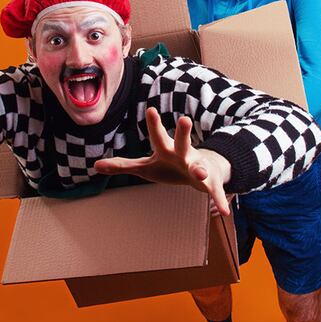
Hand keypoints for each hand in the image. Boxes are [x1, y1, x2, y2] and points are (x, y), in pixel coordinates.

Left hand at [94, 107, 232, 214]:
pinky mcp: (210, 183)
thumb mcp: (145, 167)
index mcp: (167, 150)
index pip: (158, 136)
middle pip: (182, 143)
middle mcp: (184, 154)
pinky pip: (215, 192)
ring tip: (199, 172)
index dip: (155, 124)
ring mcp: (198, 168)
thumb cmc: (169, 166)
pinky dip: (220, 201)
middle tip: (183, 119)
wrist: (203, 171)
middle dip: (183, 133)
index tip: (151, 109)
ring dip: (200, 169)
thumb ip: (123, 165)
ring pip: (200, 166)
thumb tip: (95, 165)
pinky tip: (225, 212)